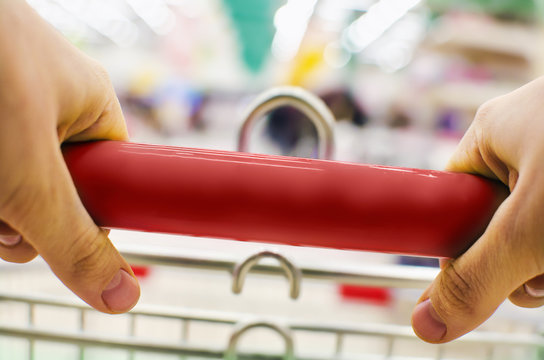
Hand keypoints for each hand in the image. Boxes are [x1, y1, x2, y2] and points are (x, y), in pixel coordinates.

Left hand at [0, 0, 138, 312]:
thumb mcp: (28, 176)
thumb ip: (74, 240)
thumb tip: (124, 295)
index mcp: (92, 107)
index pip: (108, 183)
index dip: (80, 218)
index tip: (45, 227)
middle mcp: (53, 105)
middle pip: (52, 190)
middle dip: (18, 215)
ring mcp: (9, 107)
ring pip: (10, 185)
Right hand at [411, 76, 543, 341]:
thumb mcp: (534, 230)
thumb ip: (475, 280)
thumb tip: (426, 323)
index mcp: (493, 133)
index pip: (452, 199)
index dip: (463, 243)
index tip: (491, 270)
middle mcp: (527, 140)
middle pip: (500, 222)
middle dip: (524, 260)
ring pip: (540, 233)